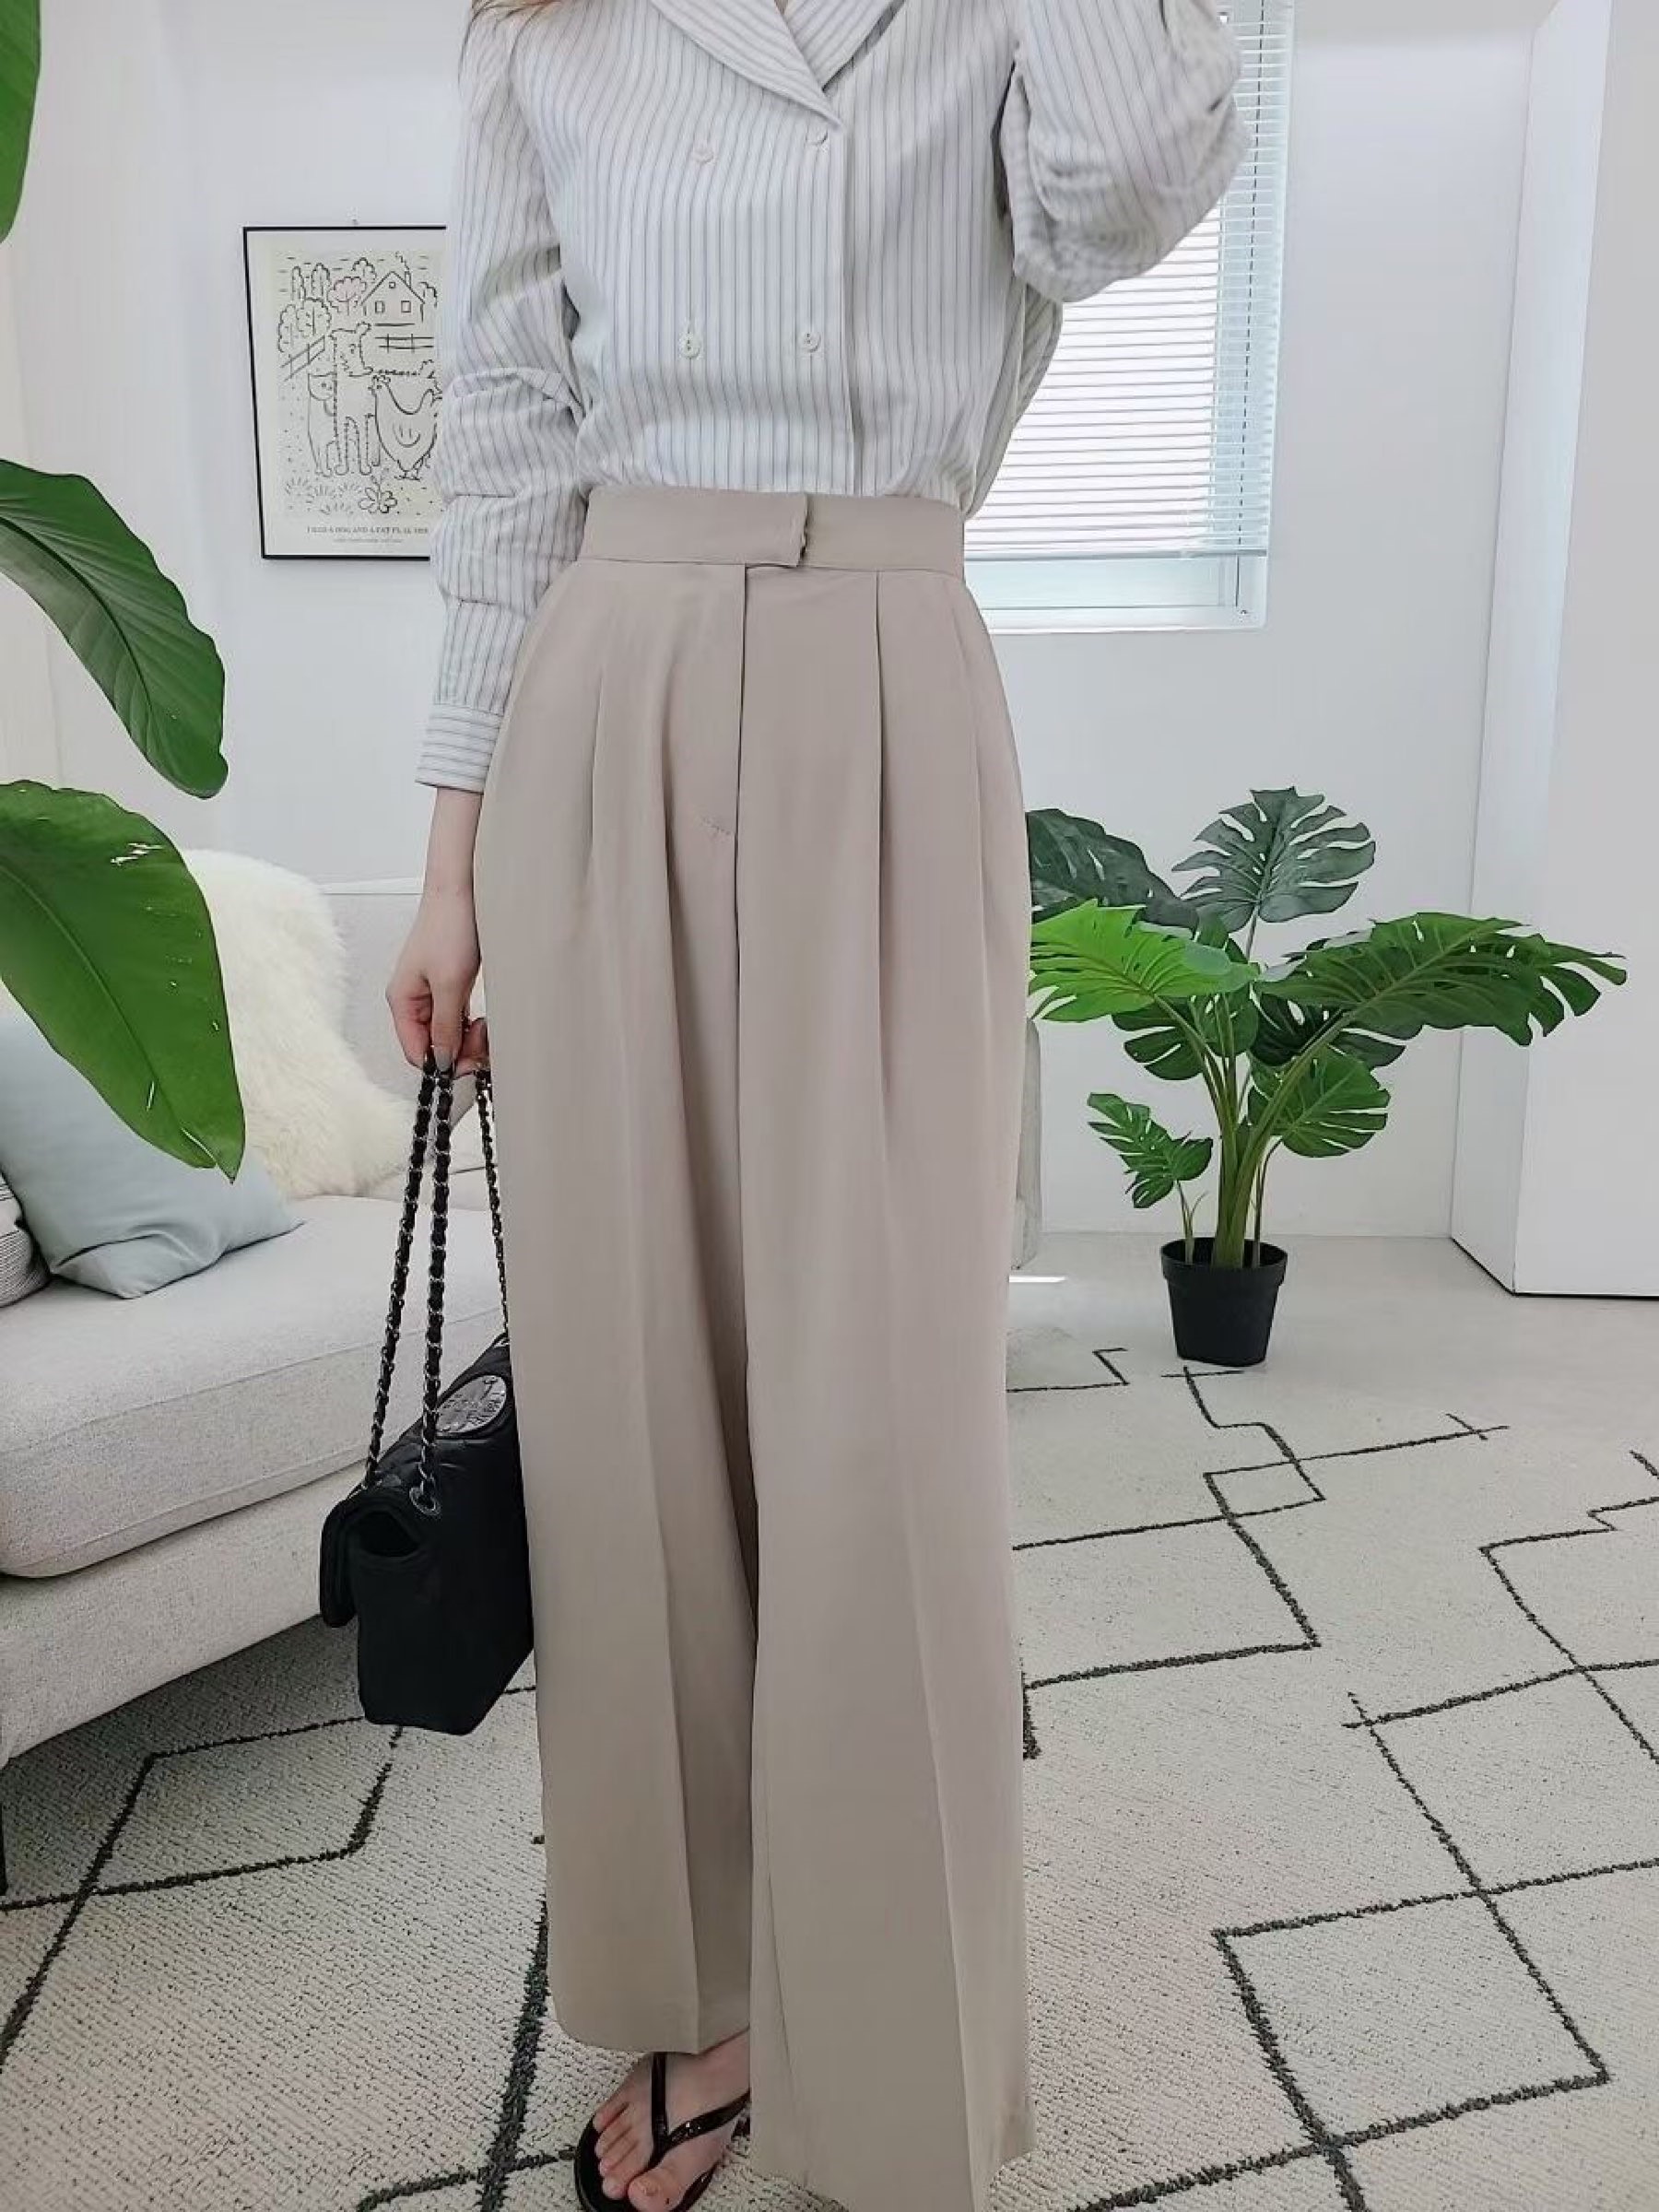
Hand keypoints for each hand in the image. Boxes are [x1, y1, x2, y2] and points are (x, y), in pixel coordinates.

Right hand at [387, 789, 488, 1072]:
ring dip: (469, 1038)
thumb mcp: (449, 984)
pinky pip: (458, 1018)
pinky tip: (484, 1019)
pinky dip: (471, 1024)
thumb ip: (444, 1026)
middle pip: (432, 1045)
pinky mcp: (451, 984)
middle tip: (483, 1043)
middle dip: (460, 1051)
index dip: (442, 1064)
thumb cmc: (450, 926)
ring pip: (448, 1033)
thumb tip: (443, 1061)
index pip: (415, 1051)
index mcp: (402, 1000)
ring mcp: (432, 992)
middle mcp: (413, 999)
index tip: (469, 1066)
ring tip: (486, 1027)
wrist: (463, 889)